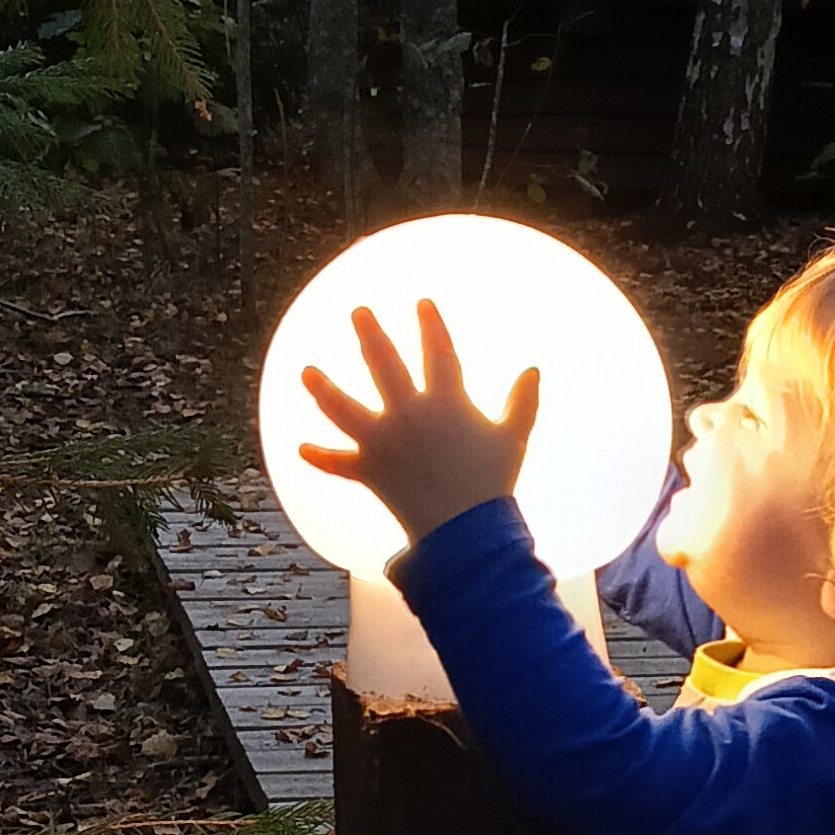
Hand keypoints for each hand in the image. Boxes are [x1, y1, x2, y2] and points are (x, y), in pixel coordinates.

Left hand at [297, 298, 538, 547]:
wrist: (465, 530)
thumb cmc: (493, 483)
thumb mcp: (514, 438)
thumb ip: (523, 403)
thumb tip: (534, 370)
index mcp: (446, 403)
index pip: (438, 353)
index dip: (431, 326)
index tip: (421, 305)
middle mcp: (408, 415)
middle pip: (384, 366)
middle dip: (370, 335)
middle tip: (358, 312)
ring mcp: (384, 442)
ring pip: (344, 409)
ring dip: (323, 389)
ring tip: (306, 371)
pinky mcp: (370, 471)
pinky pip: (340, 465)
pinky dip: (321, 458)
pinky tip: (301, 448)